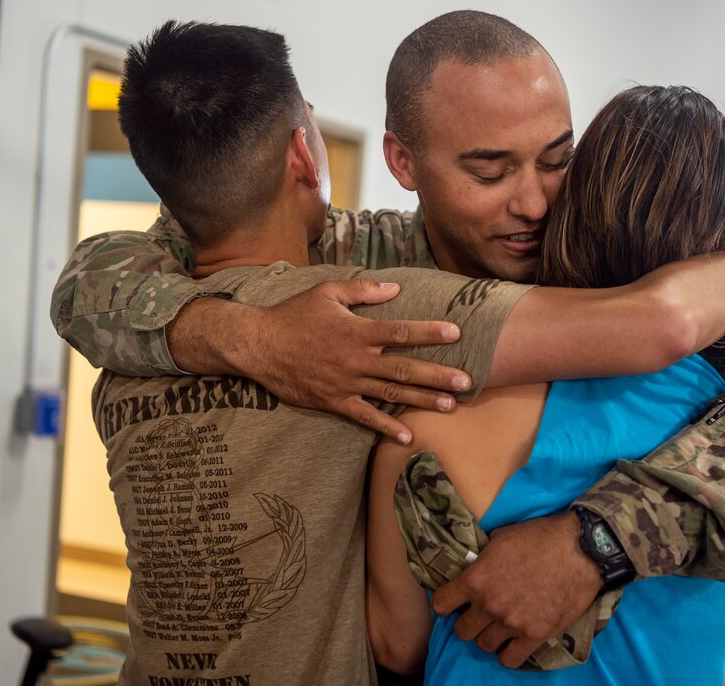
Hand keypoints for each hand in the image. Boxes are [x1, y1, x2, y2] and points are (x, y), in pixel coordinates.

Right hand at [168, 279, 471, 443]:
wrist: (258, 346)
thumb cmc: (293, 315)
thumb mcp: (326, 292)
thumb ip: (363, 291)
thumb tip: (395, 288)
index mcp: (356, 330)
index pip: (399, 331)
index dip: (428, 333)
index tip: (456, 333)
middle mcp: (355, 359)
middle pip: (403, 369)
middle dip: (437, 375)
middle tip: (466, 381)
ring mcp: (345, 383)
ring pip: (390, 394)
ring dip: (422, 400)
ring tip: (450, 406)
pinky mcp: (333, 401)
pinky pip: (364, 416)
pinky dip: (385, 427)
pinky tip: (408, 436)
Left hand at [430, 512, 603, 668]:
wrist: (579, 549)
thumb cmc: (540, 536)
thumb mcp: (501, 538)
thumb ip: (482, 558)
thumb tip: (475, 564)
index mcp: (476, 579)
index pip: (441, 603)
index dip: (444, 603)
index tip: (452, 602)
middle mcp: (489, 605)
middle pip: (461, 631)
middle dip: (467, 622)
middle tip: (479, 614)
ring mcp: (511, 623)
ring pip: (484, 645)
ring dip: (489, 636)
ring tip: (498, 627)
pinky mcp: (534, 636)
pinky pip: (510, 659)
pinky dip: (508, 653)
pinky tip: (513, 642)